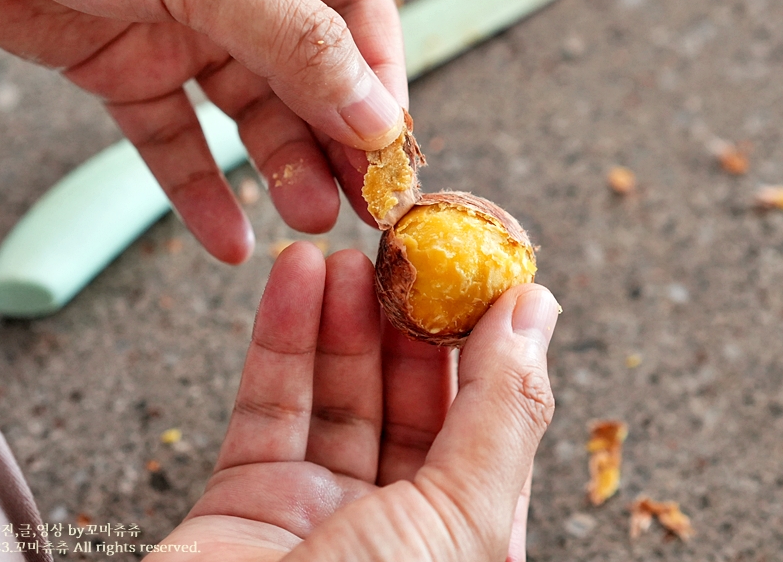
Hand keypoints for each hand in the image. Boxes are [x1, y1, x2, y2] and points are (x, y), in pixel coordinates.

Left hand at [0, 0, 405, 262]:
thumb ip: (296, 41)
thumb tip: (375, 115)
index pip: (358, 20)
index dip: (381, 89)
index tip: (390, 156)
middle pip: (310, 77)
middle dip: (337, 145)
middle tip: (361, 208)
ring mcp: (180, 30)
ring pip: (247, 114)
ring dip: (280, 171)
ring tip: (307, 221)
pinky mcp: (122, 68)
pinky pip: (170, 136)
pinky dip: (195, 189)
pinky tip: (226, 240)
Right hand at [144, 242, 559, 561]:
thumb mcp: (460, 521)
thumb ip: (502, 414)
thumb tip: (537, 316)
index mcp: (466, 540)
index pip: (487, 420)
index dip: (486, 341)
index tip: (480, 268)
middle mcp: (396, 527)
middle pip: (409, 400)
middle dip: (405, 320)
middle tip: (403, 250)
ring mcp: (318, 512)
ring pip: (337, 392)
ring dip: (341, 317)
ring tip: (345, 254)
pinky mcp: (244, 500)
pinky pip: (268, 405)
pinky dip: (280, 338)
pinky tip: (293, 281)